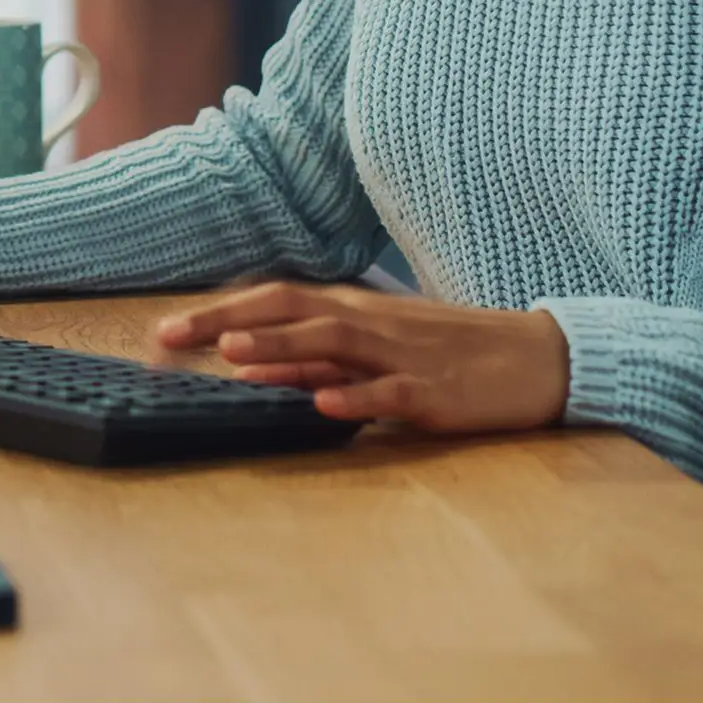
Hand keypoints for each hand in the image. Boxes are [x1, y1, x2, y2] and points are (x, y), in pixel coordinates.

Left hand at [156, 281, 570, 432]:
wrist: (537, 359)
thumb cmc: (447, 355)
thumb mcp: (371, 351)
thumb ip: (311, 360)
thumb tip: (246, 365)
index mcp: (352, 310)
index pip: (274, 299)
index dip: (219, 309)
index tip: (165, 329)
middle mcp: (369, 323)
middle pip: (290, 309)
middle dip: (227, 321)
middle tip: (170, 336)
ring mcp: (402, 355)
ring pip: (333, 342)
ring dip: (280, 346)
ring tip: (231, 354)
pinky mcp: (436, 391)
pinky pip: (391, 391)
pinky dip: (357, 396)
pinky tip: (324, 403)